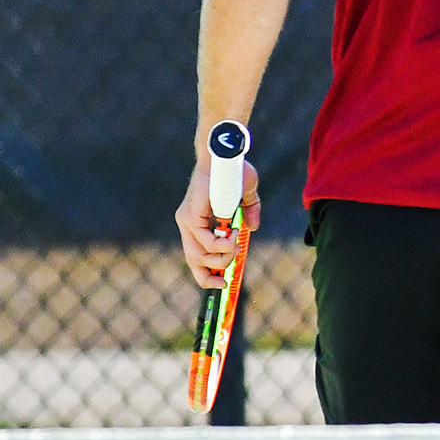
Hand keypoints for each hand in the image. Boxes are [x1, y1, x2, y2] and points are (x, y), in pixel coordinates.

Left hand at [174, 158, 260, 287]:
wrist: (225, 155)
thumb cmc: (235, 172)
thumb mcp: (247, 197)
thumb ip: (249, 212)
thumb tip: (252, 228)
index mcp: (196, 222)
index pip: (195, 257)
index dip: (206, 275)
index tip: (222, 284)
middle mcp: (187, 224)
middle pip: (193, 263)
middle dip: (212, 274)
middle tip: (231, 270)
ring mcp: (186, 221)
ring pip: (200, 257)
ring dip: (223, 256)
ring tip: (237, 243)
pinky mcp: (190, 216)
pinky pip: (207, 242)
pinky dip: (224, 243)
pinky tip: (234, 232)